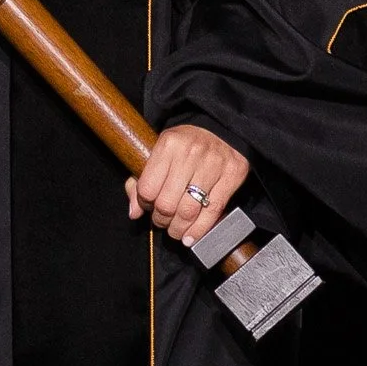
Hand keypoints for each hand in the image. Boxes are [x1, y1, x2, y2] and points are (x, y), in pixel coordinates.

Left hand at [127, 125, 248, 247]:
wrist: (220, 128)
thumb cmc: (185, 144)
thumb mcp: (159, 152)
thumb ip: (141, 181)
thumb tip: (134, 213)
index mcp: (168, 144)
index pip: (147, 188)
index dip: (144, 204)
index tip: (148, 207)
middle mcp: (191, 152)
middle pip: (167, 204)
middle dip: (161, 220)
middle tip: (162, 221)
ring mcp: (213, 163)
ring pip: (189, 211)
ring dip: (178, 228)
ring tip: (175, 230)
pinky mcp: (232, 174)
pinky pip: (213, 212)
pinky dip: (199, 230)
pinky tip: (190, 236)